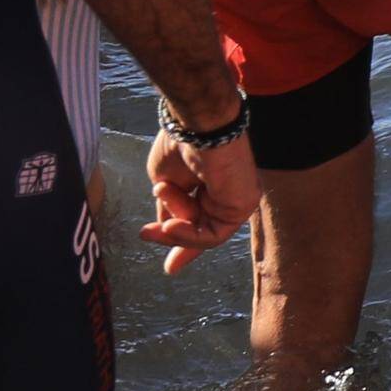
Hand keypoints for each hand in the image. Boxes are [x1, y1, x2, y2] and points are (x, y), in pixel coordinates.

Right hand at [142, 118, 262, 264]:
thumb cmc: (180, 143)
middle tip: (146, 235)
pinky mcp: (244, 204)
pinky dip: (189, 234)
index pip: (198, 219)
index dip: (181, 240)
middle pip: (202, 229)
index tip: (169, 266)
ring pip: (203, 232)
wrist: (196, 124)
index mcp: (210, 183)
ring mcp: (238, 199)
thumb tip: (165, 230)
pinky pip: (212, 234)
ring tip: (161, 207)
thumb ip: (170, 209)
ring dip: (175, 227)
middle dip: (174, 238)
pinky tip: (171, 225)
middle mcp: (228, 192)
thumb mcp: (167, 182)